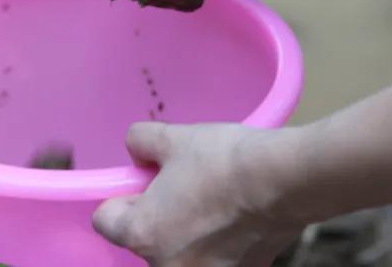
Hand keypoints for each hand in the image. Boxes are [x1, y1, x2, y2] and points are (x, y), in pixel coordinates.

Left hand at [92, 123, 300, 265]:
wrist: (285, 181)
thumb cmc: (224, 160)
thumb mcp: (174, 137)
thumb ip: (141, 142)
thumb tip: (136, 149)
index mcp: (142, 234)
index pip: (105, 220)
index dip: (122, 195)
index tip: (144, 181)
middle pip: (147, 239)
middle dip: (161, 214)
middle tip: (185, 185)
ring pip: (184, 252)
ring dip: (192, 232)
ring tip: (218, 200)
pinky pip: (218, 259)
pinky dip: (224, 243)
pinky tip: (241, 216)